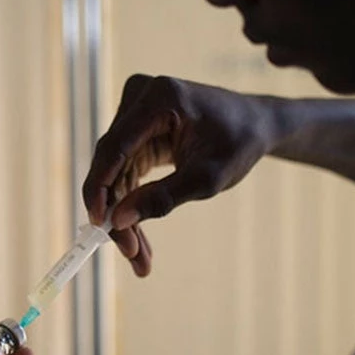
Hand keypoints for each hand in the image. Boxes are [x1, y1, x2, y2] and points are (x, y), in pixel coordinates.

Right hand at [83, 75, 278, 274]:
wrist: (254, 124)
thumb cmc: (238, 143)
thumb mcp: (207, 178)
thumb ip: (163, 198)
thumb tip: (118, 221)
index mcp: (160, 98)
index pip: (115, 146)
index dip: (101, 187)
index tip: (100, 224)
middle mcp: (140, 98)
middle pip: (110, 164)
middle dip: (115, 212)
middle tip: (130, 253)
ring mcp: (135, 112)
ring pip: (113, 174)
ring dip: (122, 215)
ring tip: (139, 257)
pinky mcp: (135, 130)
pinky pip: (123, 172)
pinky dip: (130, 204)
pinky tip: (139, 238)